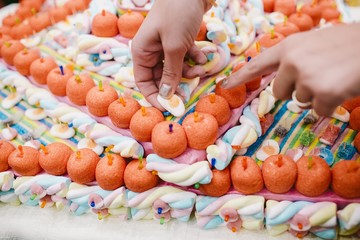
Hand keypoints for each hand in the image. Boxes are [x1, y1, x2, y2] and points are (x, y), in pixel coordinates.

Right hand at [131, 0, 210, 108]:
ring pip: (175, 69)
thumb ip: (171, 73)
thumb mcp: (174, 47)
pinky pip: (185, 57)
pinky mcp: (180, 40)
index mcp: (142, 52)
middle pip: (161, 77)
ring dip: (189, 71)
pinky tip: (205, 56)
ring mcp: (166, 45)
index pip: (143, 82)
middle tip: (189, 94)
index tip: (168, 108)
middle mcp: (152, 50)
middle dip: (176, 85)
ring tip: (201, 69)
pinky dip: (195, 59)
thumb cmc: (178, 14)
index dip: (154, 97)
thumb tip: (167, 95)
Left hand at [224, 23, 359, 115]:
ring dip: (316, 96)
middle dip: (296, 90)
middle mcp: (292, 62)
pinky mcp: (323, 94)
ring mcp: (306, 78)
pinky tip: (343, 89)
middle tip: (319, 77)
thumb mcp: (316, 42)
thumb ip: (295, 56)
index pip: (257, 65)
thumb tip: (282, 74)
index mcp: (289, 47)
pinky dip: (331, 105)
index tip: (224, 86)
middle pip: (279, 93)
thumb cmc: (349, 43)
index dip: (240, 77)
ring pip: (300, 102)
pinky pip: (319, 111)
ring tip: (334, 78)